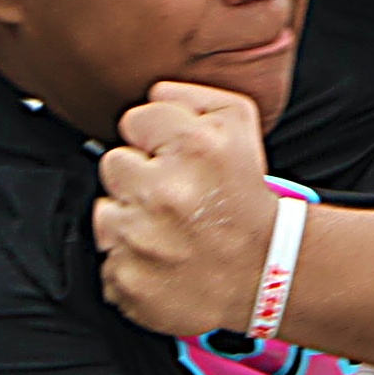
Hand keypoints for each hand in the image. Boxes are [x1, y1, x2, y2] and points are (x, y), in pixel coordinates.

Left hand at [94, 83, 277, 336]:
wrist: (269, 276)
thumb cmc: (250, 202)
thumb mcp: (241, 127)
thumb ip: (193, 97)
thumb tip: (154, 94)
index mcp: (194, 147)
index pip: (134, 120)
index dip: (155, 140)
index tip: (177, 160)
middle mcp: (164, 191)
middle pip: (114, 164)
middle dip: (140, 178)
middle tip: (175, 197)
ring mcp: (140, 240)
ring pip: (104, 213)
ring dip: (131, 221)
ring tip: (170, 231)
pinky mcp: (126, 280)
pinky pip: (108, 259)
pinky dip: (132, 263)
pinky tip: (164, 261)